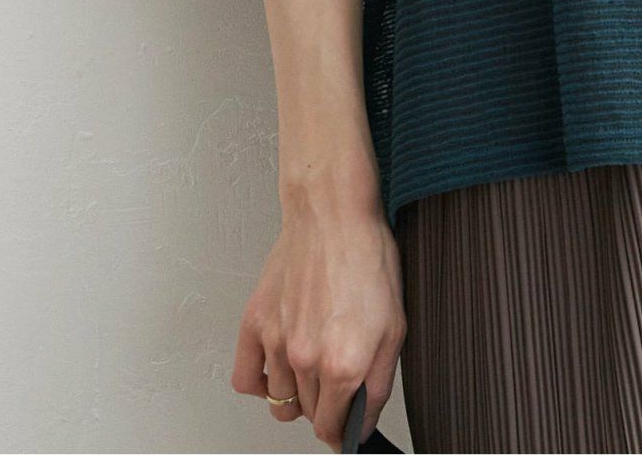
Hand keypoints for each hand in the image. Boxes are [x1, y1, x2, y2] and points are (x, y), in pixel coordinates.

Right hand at [232, 202, 405, 450]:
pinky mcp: (255, 323)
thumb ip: (378, 383)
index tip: (348, 423)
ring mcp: (276, 343)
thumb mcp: (396, 325)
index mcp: (343, 364)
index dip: (344, 429)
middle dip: (327, 404)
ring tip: (316, 362)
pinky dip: (262, 383)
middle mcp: (305, 359)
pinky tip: (281, 367)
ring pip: (280, 402)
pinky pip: (246, 380)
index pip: (333, 429)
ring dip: (299, 394)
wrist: (333, 212)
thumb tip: (363, 422)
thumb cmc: (368, 256)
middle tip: (341, 373)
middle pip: (308, 415)